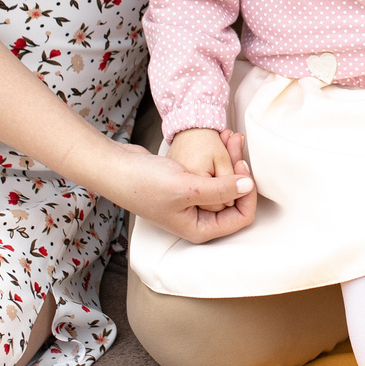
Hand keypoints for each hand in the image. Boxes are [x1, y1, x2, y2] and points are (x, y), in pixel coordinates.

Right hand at [110, 136, 257, 243]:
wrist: (115, 168)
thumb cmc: (144, 183)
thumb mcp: (187, 187)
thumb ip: (220, 189)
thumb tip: (249, 186)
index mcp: (201, 229)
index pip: (241, 217)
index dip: (248, 193)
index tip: (242, 166)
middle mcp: (199, 219)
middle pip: (235, 199)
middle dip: (240, 171)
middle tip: (237, 143)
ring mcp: (193, 204)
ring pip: (225, 185)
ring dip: (231, 160)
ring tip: (230, 136)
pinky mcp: (188, 188)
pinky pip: (213, 176)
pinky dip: (219, 159)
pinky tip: (220, 139)